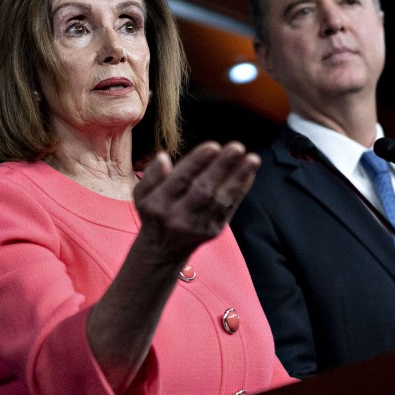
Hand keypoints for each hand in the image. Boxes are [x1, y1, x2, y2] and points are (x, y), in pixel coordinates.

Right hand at [134, 140, 259, 257]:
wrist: (164, 249)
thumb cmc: (154, 212)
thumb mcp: (142, 194)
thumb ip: (150, 176)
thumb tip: (162, 157)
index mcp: (158, 204)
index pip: (179, 180)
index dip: (197, 163)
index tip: (213, 146)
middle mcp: (178, 216)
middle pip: (202, 190)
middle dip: (221, 168)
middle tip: (237, 147)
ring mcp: (198, 225)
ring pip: (220, 199)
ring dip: (238, 178)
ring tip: (252, 159)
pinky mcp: (214, 229)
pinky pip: (229, 207)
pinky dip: (241, 190)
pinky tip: (249, 172)